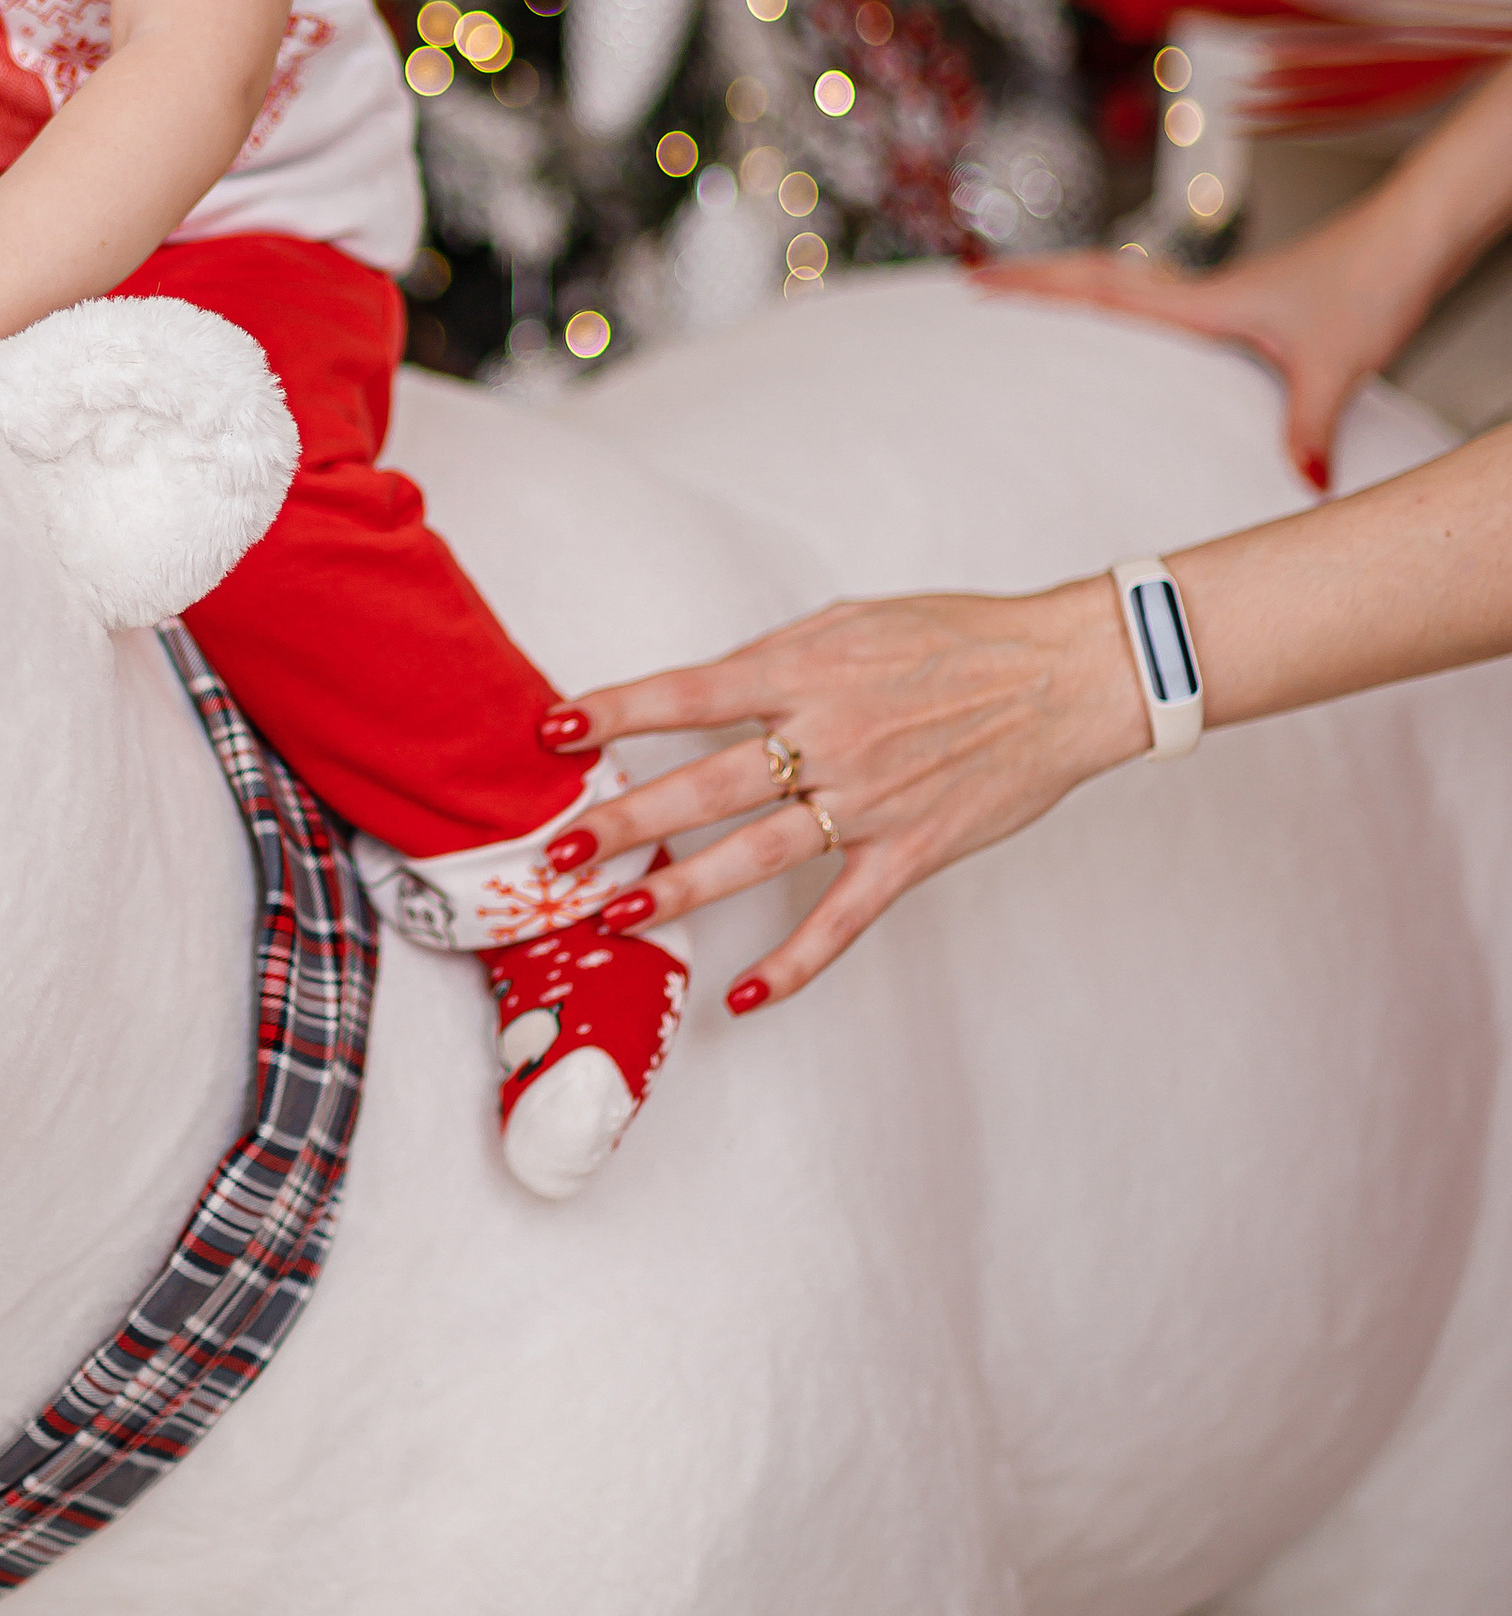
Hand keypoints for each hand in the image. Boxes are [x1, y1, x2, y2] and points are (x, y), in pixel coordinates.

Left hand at [537, 581, 1148, 1011]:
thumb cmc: (955, 636)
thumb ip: (776, 660)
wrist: (1063, 674)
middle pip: (705, 786)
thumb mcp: (852, 621)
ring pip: (755, 855)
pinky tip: (744, 994)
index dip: (616, 712)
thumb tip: (702, 694)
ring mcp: (869, 800)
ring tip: (615, 914)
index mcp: (807, 669)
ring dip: (681, 888)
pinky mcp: (910, 852)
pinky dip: (794, 963)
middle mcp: (829, 735)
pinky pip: (841, 918)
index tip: (552, 730)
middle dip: (624, 820)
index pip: (689, 694)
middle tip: (559, 854)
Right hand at [973, 206, 1429, 493]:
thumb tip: (1299, 483)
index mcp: (1206, 303)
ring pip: (1127, 282)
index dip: (1037, 286)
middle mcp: (1205, 293)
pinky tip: (1130, 329)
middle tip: (978, 280)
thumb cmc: (1374, 279)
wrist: (1411, 238)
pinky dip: (1124, 303)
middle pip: (1098, 278)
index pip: (1101, 290)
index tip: (980, 280)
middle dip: (1035, 279)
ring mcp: (1223, 295)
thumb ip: (1308, 427)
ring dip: (1074, 284)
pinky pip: (1163, 301)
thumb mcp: (1336, 364)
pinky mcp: (1246, 302)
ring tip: (1031, 296)